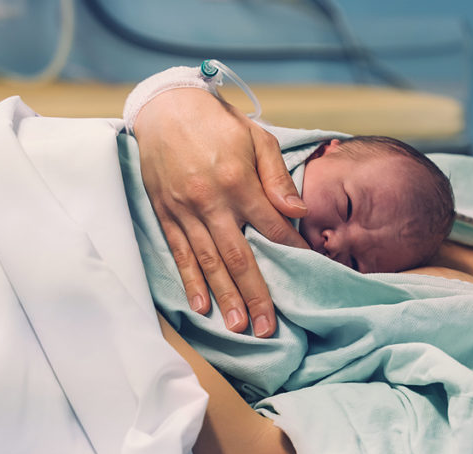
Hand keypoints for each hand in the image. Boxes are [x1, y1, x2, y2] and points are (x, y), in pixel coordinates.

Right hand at [133, 88, 308, 336]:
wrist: (165, 107)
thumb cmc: (219, 123)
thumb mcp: (257, 139)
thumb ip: (277, 177)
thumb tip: (299, 213)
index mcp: (238, 181)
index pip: (271, 228)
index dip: (291, 252)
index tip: (308, 274)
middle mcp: (210, 200)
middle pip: (237, 257)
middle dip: (255, 295)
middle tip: (268, 327)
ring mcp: (184, 210)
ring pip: (208, 262)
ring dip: (224, 297)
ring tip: (238, 326)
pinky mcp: (164, 213)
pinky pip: (179, 253)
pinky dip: (190, 281)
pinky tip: (201, 306)